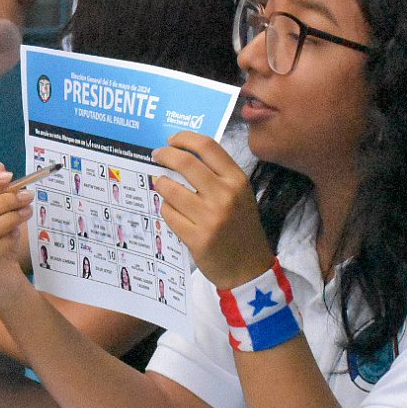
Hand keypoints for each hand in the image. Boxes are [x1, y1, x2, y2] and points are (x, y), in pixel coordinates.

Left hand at [151, 132, 271, 289]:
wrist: (249, 269)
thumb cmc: (240, 227)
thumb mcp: (239, 195)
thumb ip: (217, 175)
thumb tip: (183, 153)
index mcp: (237, 181)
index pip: (207, 147)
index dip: (184, 138)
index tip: (172, 139)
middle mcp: (226, 196)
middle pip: (185, 162)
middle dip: (164, 155)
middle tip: (157, 155)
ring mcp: (211, 218)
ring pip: (170, 188)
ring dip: (161, 183)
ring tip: (161, 184)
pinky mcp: (197, 238)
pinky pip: (169, 213)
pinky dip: (167, 209)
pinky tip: (173, 211)